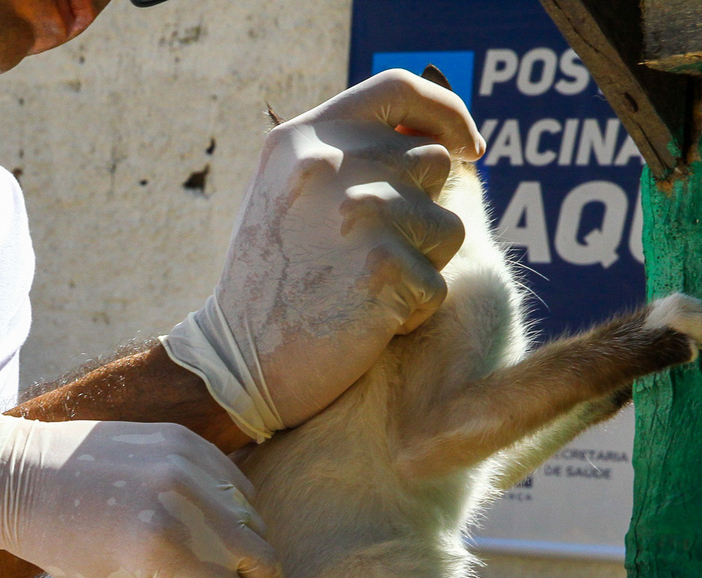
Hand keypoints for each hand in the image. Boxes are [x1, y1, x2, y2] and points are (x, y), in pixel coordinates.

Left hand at [0, 408, 295, 577]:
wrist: (20, 475)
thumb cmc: (64, 546)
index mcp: (160, 550)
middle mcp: (181, 501)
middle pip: (261, 560)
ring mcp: (186, 463)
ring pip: (255, 520)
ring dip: (260, 559)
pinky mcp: (184, 438)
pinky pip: (235, 483)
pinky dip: (241, 514)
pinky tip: (233, 538)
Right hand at [163, 69, 483, 438]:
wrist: (233, 363)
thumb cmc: (271, 283)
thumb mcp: (289, 197)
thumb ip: (346, 157)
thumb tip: (436, 135)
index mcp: (303, 139)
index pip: (399, 90)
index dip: (446, 113)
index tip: (468, 146)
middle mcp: (331, 164)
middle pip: (434, 164)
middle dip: (421, 211)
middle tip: (367, 256)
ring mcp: (360, 214)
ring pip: (447, 227)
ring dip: (420, 265)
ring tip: (360, 289)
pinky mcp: (384, 269)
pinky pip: (437, 285)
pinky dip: (410, 314)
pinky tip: (361, 323)